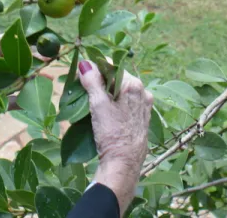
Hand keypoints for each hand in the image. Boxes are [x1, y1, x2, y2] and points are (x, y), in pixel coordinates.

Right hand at [79, 60, 152, 212]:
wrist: (124, 164)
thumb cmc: (112, 133)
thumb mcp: (98, 105)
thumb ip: (92, 82)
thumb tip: (85, 63)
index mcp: (134, 85)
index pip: (112, 66)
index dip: (96, 68)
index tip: (82, 73)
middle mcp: (143, 92)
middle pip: (118, 78)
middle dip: (101, 80)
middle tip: (84, 88)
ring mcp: (144, 106)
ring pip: (123, 91)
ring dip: (108, 92)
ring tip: (93, 101)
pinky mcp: (142, 118)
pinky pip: (127, 103)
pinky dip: (116, 103)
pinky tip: (107, 112)